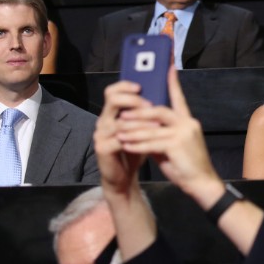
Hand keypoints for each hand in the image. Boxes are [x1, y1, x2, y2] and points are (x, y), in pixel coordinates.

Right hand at [94, 81, 153, 196]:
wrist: (123, 177)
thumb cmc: (133, 150)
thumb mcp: (140, 129)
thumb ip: (144, 114)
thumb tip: (163, 95)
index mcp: (111, 113)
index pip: (112, 91)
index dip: (125, 86)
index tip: (141, 86)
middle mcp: (102, 120)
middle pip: (113, 100)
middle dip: (133, 100)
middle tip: (150, 105)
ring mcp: (100, 134)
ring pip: (119, 122)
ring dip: (140, 122)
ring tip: (157, 124)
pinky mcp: (102, 148)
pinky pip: (120, 140)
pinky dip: (136, 139)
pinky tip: (149, 140)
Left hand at [114, 66, 221, 200]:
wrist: (202, 184)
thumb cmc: (187, 167)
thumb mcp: (172, 147)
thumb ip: (159, 135)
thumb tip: (142, 129)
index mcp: (187, 121)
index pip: (178, 97)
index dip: (172, 81)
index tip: (167, 66)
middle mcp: (187, 123)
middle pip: (158, 110)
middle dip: (138, 112)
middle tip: (121, 115)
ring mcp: (183, 133)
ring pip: (151, 128)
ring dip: (133, 130)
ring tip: (118, 132)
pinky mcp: (177, 144)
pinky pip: (151, 142)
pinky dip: (137, 145)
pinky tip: (126, 146)